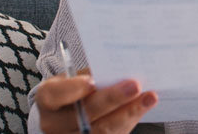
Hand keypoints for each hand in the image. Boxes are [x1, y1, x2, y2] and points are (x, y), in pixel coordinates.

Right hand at [35, 68, 158, 133]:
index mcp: (48, 98)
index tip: (92, 81)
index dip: (73, 89)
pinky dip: (130, 118)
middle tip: (134, 86)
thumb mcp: (76, 77)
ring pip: (102, 130)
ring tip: (149, 98)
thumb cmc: (76, 88)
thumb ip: (93, 75)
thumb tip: (121, 70)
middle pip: (84, 114)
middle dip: (112, 100)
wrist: (72, 112)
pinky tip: (143, 107)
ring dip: (129, 112)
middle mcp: (55, 123)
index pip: (55, 95)